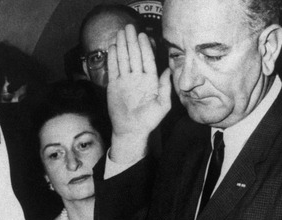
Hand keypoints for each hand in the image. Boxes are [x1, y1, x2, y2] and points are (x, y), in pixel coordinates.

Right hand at [107, 24, 171, 162]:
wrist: (131, 130)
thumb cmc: (149, 121)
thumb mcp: (162, 105)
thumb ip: (165, 88)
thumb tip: (168, 70)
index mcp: (150, 81)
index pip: (147, 60)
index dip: (145, 47)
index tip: (142, 35)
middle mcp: (138, 78)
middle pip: (135, 55)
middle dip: (132, 41)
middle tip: (129, 27)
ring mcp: (126, 80)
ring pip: (124, 59)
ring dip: (123, 45)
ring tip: (121, 32)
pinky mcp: (114, 85)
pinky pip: (114, 68)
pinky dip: (113, 57)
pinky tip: (113, 47)